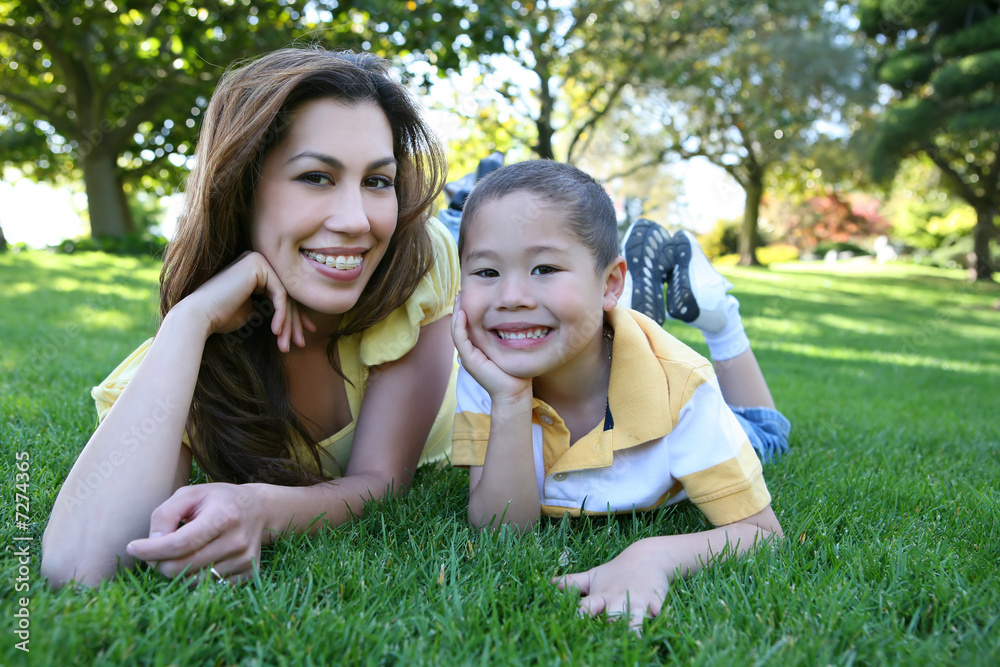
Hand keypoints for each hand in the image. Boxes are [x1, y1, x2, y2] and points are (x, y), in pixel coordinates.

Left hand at [126, 483, 268, 584]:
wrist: (259, 509)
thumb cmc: (218, 500)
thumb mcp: (190, 494)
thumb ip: (166, 514)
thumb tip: (152, 543)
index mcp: (224, 517)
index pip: (179, 544)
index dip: (150, 550)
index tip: (133, 547)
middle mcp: (237, 542)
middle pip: (181, 567)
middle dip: (158, 562)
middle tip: (153, 551)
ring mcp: (244, 561)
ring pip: (191, 581)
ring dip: (176, 571)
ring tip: (179, 552)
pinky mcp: (247, 574)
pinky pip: (206, 587)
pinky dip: (193, 577)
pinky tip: (198, 559)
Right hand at [178, 252, 314, 352]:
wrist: (198, 316)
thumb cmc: (220, 317)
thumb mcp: (250, 311)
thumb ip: (266, 308)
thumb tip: (284, 313)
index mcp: (254, 269)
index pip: (280, 294)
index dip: (293, 317)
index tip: (301, 336)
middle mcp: (257, 260)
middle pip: (285, 295)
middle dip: (294, 322)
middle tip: (300, 343)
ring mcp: (257, 260)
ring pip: (285, 296)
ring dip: (288, 323)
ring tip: (287, 345)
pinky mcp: (258, 266)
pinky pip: (280, 294)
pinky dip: (281, 315)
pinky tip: (276, 331)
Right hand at [452, 293, 530, 400]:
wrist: (513, 392)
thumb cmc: (515, 372)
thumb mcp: (510, 348)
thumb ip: (508, 335)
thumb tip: (517, 318)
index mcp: (477, 347)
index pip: (467, 325)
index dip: (466, 309)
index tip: (471, 294)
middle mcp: (469, 350)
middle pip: (459, 325)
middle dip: (459, 307)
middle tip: (462, 291)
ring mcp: (467, 355)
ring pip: (456, 330)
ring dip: (456, 312)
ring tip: (459, 297)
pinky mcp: (469, 360)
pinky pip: (460, 339)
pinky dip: (459, 325)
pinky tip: (462, 313)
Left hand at [552, 539, 670, 632]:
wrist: (648, 557)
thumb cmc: (617, 572)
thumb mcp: (594, 576)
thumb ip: (573, 583)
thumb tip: (549, 583)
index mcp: (601, 596)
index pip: (587, 607)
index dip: (580, 615)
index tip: (573, 622)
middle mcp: (617, 601)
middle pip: (610, 618)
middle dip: (607, 629)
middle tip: (601, 641)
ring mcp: (637, 603)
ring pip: (633, 621)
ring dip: (631, 631)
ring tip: (629, 640)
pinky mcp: (656, 604)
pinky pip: (657, 616)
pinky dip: (657, 621)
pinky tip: (656, 630)